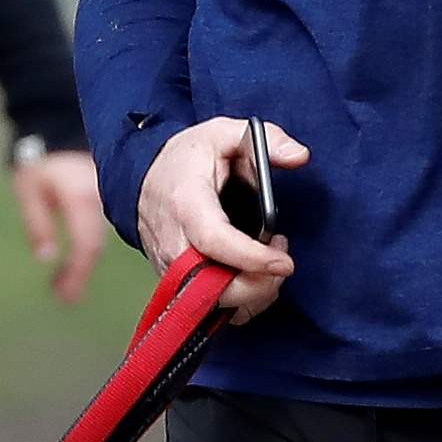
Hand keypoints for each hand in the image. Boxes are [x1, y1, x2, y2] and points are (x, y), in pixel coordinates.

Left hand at [12, 146, 103, 303]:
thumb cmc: (43, 164)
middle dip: (80, 276)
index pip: (87, 243)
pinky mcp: (108, 206)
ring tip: (64, 292)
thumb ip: (38, 222)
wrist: (67, 136)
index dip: (77, 272)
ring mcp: (109, 203)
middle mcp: (103, 201)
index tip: (63, 296)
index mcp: (83, 197)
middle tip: (65, 299)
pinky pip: (101, 234)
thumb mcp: (29, 189)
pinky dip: (87, 254)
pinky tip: (72, 270)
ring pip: (99, 242)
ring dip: (81, 268)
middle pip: (96, 247)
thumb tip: (47, 258)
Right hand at [136, 117, 307, 322]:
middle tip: (281, 258)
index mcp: (185, 203)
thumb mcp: (222, 134)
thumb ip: (266, 140)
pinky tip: (252, 277)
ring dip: (252, 295)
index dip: (252, 258)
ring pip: (213, 304)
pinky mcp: (174, 282)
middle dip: (257, 286)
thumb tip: (299, 156)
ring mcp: (169, 267)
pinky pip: (209, 307)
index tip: (285, 261)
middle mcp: (172, 242)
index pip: (214, 241)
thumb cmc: (185, 159)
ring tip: (268, 265)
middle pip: (213, 286)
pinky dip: (239, 302)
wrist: (141, 180)